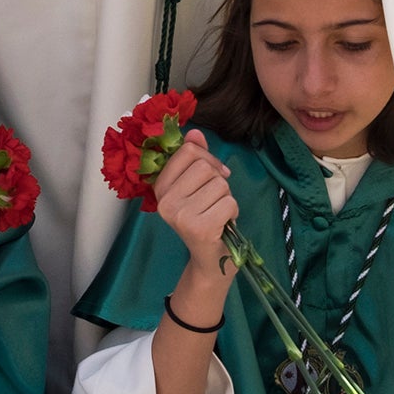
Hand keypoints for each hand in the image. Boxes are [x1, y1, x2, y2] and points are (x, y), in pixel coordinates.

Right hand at [151, 131, 237, 277]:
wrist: (210, 260)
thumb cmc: (205, 220)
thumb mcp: (196, 187)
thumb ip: (195, 158)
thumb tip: (195, 132)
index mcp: (160, 188)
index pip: (187, 152)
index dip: (207, 158)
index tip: (213, 174)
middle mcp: (165, 202)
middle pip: (204, 167)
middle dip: (219, 181)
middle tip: (214, 200)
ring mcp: (180, 216)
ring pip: (219, 184)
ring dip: (227, 197)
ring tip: (218, 213)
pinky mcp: (199, 228)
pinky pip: (229, 202)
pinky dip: (233, 211)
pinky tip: (223, 224)